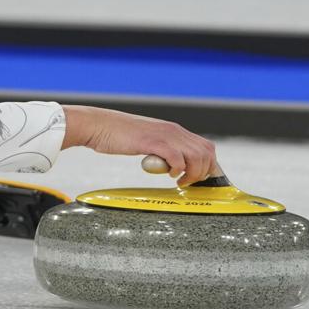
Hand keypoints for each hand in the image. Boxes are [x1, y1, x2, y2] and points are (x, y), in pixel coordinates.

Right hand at [67, 106, 220, 185]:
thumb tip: (172, 165)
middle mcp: (174, 131)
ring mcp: (165, 135)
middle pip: (206, 152)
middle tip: (187, 182)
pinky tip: (169, 174)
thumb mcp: (147, 142)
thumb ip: (162, 150)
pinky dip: (178, 169)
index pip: (205, 147)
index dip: (208, 165)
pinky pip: (177, 157)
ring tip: (179, 181)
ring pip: (196, 156)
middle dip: (202, 172)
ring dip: (192, 173)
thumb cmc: (119, 137)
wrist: (100, 125)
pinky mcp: (153, 142)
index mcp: (174, 130)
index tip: (199, 179)